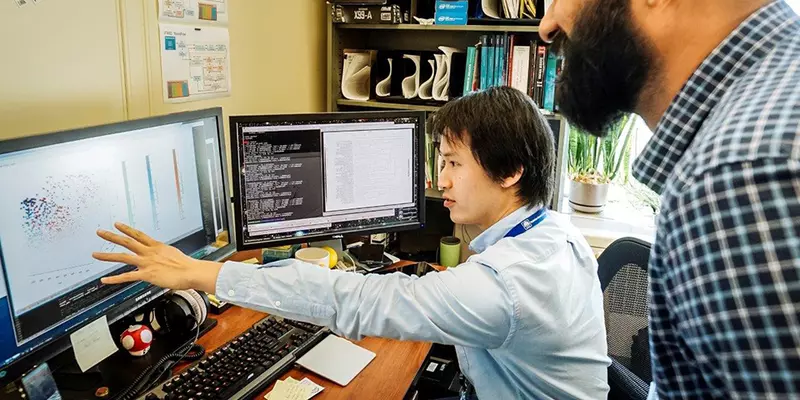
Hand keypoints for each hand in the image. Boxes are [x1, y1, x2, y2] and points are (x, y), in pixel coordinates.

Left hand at [93, 222, 221, 292]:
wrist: (192, 272)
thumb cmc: (187, 265)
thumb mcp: (173, 254)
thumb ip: (164, 255)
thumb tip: (162, 257)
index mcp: (156, 246)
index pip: (138, 234)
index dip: (126, 228)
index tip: (117, 224)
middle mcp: (149, 252)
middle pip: (127, 241)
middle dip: (112, 236)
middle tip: (100, 232)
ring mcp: (147, 263)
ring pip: (123, 257)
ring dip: (107, 255)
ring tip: (95, 254)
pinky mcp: (147, 274)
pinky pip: (127, 276)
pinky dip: (114, 279)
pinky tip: (105, 280)